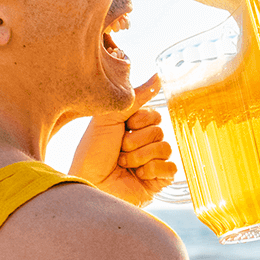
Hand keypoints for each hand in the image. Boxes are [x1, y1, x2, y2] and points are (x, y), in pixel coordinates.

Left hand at [69, 75, 177, 207]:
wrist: (89, 183)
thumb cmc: (92, 153)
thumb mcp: (109, 119)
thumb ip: (135, 98)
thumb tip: (158, 76)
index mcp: (133, 129)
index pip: (154, 115)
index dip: (139, 121)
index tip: (123, 128)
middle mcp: (144, 144)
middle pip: (159, 131)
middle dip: (136, 141)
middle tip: (119, 150)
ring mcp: (152, 162)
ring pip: (165, 148)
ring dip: (141, 156)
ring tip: (124, 164)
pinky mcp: (158, 181)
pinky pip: (171, 168)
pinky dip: (153, 170)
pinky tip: (138, 176)